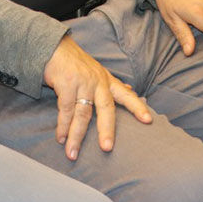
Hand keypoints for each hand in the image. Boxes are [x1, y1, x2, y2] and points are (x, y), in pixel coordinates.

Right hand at [42, 36, 152, 159]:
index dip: (137, 107)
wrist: (54, 47)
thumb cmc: (76, 63)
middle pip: (106, 108)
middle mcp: (98, 81)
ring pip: (82, 114)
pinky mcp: (67, 84)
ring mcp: (82, 82)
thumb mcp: (98, 71)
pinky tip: (61, 138)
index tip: (148, 120)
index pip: (126, 94)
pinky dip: (62, 126)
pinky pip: (66, 110)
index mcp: (107, 80)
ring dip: (76, 136)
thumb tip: (130, 90)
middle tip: (107, 148)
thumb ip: (111, 84)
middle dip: (107, 130)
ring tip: (72, 154)